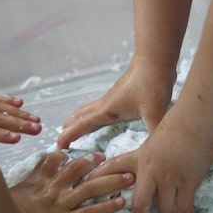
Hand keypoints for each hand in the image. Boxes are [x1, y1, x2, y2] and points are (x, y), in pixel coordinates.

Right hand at [10, 151, 134, 212]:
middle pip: (77, 169)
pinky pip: (91, 212)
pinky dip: (107, 206)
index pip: (53, 161)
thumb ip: (21, 186)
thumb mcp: (10, 194)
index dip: (64, 156)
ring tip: (127, 176)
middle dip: (93, 162)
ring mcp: (62, 204)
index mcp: (38, 180)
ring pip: (90, 188)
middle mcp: (54, 188)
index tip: (73, 151)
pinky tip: (120, 202)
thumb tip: (23, 183)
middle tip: (106, 157)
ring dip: (111, 181)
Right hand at [58, 55, 174, 148]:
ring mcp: (111, 98)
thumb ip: (155, 133)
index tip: (57, 147)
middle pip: (79, 116)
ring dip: (77, 120)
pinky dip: (90, 115)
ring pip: (87, 110)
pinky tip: (99, 119)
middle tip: (61, 143)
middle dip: (68, 129)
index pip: (82, 125)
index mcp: (108, 110)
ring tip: (71, 129)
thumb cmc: (152, 83)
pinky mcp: (119, 94)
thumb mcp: (155, 111)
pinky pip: (97, 108)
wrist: (155, 59)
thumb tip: (154, 153)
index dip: (69, 136)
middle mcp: (105, 104)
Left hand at [87, 108, 212, 212]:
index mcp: (141, 156)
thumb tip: (156, 157)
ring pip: (165, 209)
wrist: (195, 120)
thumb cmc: (179, 121)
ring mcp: (169, 179)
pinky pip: (184, 207)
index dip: (100, 177)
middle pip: (139, 204)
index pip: (114, 166)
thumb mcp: (157, 135)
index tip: (91, 184)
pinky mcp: (187, 183)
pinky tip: (188, 209)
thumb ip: (153, 151)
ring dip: (170, 212)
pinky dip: (186, 211)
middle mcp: (151, 171)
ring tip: (173, 210)